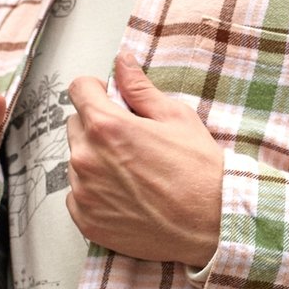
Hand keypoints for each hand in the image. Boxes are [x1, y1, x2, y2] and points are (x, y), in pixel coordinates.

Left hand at [66, 54, 222, 266]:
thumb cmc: (199, 172)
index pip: (79, 89)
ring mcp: (84, 193)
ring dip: (96, 162)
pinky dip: (95, 194)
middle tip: (130, 143)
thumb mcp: (176, 118)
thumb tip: (122, 62)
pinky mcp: (87, 221)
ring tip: (132, 175)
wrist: (213, 225)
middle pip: (76, 126)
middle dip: (97, 128)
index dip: (95, 90)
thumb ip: (140, 89)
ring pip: (77, 163)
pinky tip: (126, 197)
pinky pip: (78, 196)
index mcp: (106, 127)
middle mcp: (86, 159)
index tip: (108, 100)